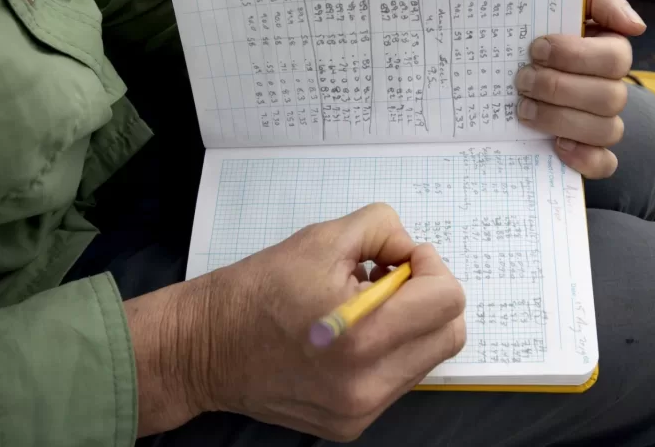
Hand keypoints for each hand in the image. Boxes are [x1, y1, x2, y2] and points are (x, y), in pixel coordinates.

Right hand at [192, 204, 464, 440]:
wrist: (205, 348)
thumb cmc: (259, 290)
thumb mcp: (324, 237)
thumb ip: (385, 230)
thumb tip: (414, 253)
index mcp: (361, 335)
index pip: (447, 301)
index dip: (431, 268)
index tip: (403, 258)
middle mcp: (366, 384)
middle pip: (449, 334)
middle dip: (430, 296)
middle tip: (392, 278)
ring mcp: (360, 411)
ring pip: (428, 357)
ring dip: (412, 324)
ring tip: (369, 305)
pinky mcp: (352, 425)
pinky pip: (400, 379)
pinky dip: (391, 350)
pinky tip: (356, 334)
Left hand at [515, 0, 645, 177]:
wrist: (517, 53)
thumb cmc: (548, 21)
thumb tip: (635, 26)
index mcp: (610, 51)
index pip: (615, 59)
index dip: (576, 56)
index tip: (536, 49)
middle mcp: (611, 88)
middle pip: (609, 99)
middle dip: (559, 89)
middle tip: (522, 80)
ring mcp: (600, 122)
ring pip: (605, 131)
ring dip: (561, 120)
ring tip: (523, 108)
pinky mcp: (587, 149)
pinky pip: (604, 164)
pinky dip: (585, 159)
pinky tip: (558, 146)